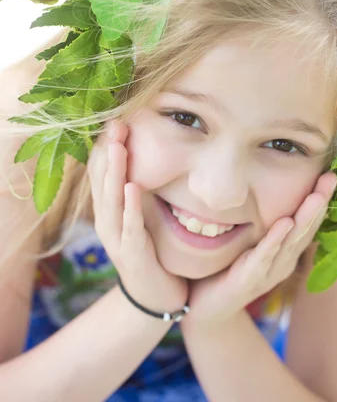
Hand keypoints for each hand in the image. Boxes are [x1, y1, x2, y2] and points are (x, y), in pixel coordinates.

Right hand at [87, 119, 187, 314]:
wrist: (155, 297)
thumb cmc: (150, 250)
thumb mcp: (139, 216)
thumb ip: (138, 190)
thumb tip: (148, 157)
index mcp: (109, 211)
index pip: (101, 173)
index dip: (106, 147)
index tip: (116, 120)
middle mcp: (107, 222)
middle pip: (102, 181)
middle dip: (109, 151)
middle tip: (116, 123)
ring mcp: (117, 239)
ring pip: (111, 200)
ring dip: (115, 172)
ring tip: (119, 146)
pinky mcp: (132, 254)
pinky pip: (130, 227)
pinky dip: (130, 207)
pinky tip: (132, 188)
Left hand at [183, 171, 336, 326]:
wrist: (207, 309)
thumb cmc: (227, 269)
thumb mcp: (249, 242)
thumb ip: (261, 222)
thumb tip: (261, 185)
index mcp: (284, 252)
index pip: (307, 222)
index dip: (320, 199)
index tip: (331, 175)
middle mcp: (282, 262)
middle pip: (305, 229)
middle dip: (319, 203)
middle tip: (331, 179)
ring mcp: (269, 272)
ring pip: (291, 241)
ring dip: (305, 218)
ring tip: (316, 196)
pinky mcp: (250, 279)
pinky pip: (264, 256)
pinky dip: (275, 239)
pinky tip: (285, 222)